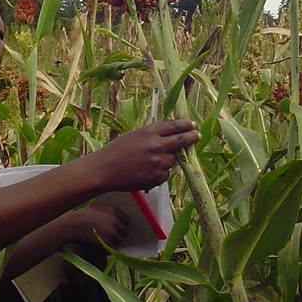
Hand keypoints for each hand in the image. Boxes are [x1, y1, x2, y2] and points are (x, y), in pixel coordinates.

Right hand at [65, 204, 129, 249]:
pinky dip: (106, 250)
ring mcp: (112, 233)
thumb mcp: (97, 208)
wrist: (72, 225)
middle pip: (124, 232)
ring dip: (112, 242)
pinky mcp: (107, 244)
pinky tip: (98, 246)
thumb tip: (116, 219)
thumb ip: (108, 213)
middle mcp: (115, 222)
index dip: (120, 225)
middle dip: (118, 234)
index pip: (126, 220)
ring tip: (102, 241)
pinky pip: (111, 250)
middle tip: (108, 236)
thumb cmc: (81, 216)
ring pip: (119, 241)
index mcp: (113, 212)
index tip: (116, 228)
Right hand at [85, 119, 199, 192]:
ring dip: (168, 160)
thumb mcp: (134, 135)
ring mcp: (157, 162)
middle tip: (197, 136)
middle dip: (192, 138)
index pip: (174, 126)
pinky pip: (166, 174)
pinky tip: (146, 171)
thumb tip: (170, 134)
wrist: (104, 170)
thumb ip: (152, 135)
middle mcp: (156, 145)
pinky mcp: (156, 177)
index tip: (193, 125)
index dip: (186, 125)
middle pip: (181, 141)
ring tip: (150, 161)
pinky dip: (160, 173)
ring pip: (173, 160)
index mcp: (149, 132)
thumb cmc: (116, 151)